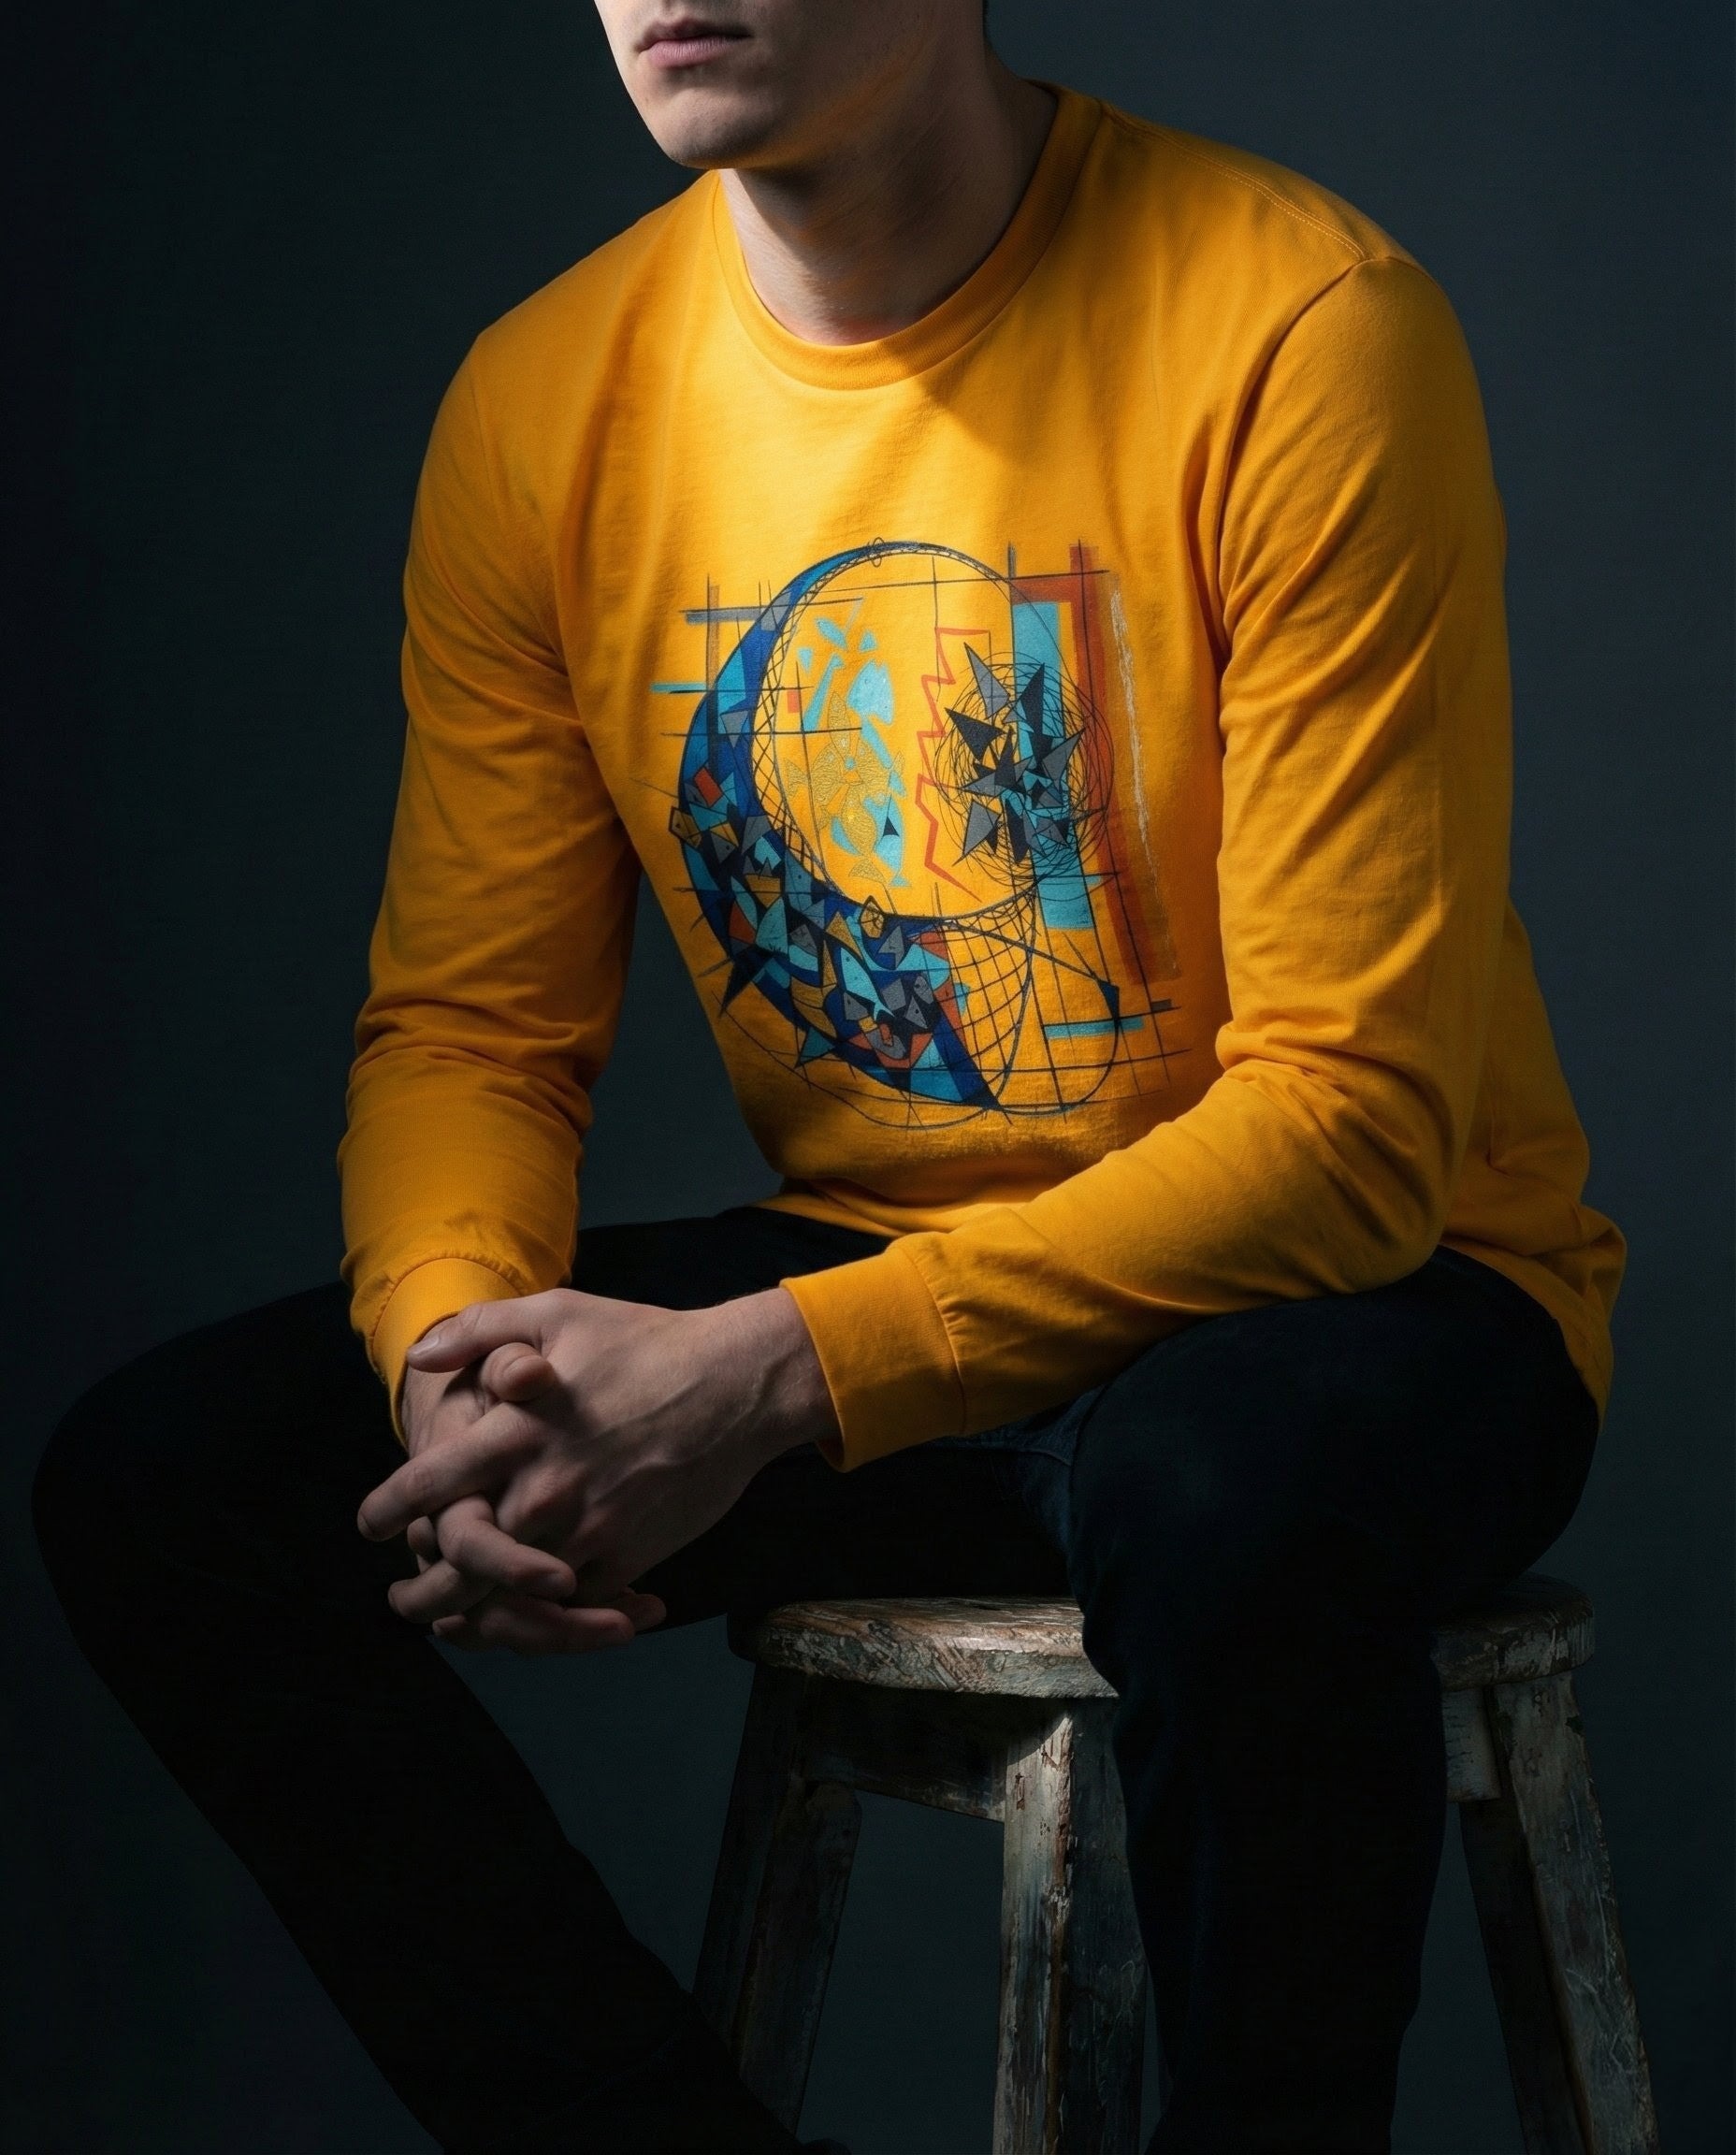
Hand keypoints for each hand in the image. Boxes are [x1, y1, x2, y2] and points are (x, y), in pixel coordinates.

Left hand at [358, 1285, 837, 1652]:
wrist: (739, 1384)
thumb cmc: (646, 1342)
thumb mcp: (558, 1314)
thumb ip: (480, 1332)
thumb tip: (419, 1357)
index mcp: (516, 1432)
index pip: (428, 1484)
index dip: (389, 1509)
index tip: (371, 1524)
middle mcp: (544, 1490)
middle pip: (460, 1563)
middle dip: (421, 1592)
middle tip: (403, 1601)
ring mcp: (588, 1531)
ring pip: (512, 1599)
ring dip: (477, 1621)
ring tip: (454, 1625)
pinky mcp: (629, 1557)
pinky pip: (574, 1606)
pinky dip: (547, 1619)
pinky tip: (529, 1616)